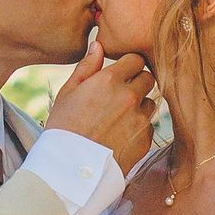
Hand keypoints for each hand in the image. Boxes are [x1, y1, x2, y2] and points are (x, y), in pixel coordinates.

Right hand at [47, 37, 156, 171]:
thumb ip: (87, 66)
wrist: (70, 168)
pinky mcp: (145, 139)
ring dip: (140, 106)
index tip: (121, 73)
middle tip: (121, 94)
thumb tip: (98, 45)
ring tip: (118, 118)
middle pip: (148, 78)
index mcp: (110, 80)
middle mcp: (129, 96)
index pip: (136, 59)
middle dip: (138, 82)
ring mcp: (140, 119)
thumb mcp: (68, 92)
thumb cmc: (63, 127)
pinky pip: (148, 126)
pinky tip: (120, 135)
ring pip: (150, 102)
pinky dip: (139, 127)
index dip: (129, 65)